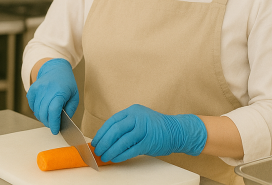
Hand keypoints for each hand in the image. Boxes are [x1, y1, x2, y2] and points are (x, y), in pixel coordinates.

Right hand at [26, 58, 78, 134]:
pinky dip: (36, 110)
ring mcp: (38, 89)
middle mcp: (48, 89)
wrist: (56, 69)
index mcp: (60, 91)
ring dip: (42, 117)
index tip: (55, 130)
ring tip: (49, 116)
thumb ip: (70, 110)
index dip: (54, 123)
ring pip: (37, 110)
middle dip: (48, 122)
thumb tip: (62, 123)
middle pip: (44, 112)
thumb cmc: (67, 84)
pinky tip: (42, 108)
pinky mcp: (32, 89)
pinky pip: (31, 105)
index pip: (54, 110)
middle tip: (52, 125)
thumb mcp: (74, 96)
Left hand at [91, 104, 206, 162]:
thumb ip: (125, 128)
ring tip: (104, 157)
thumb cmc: (155, 128)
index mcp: (133, 111)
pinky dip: (121, 155)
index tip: (95, 142)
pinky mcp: (149, 141)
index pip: (112, 121)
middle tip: (97, 151)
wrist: (177, 131)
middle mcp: (138, 117)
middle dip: (104, 142)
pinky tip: (116, 159)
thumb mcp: (139, 121)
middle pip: (115, 130)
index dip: (101, 133)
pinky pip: (132, 150)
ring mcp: (144, 128)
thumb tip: (106, 140)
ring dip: (111, 151)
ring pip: (122, 141)